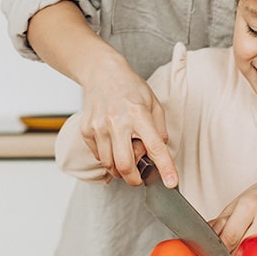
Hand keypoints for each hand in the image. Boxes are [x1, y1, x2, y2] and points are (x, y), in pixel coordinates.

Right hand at [76, 54, 176, 186]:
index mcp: (138, 114)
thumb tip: (160, 149)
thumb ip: (159, 128)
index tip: (171, 182)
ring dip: (119, 168)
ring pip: (109, 164)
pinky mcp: (86, 130)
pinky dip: (107, 157)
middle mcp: (117, 122)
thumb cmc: (129, 86)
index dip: (165, 167)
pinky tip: (112, 143)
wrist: (101, 72)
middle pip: (125, 165)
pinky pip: (98, 156)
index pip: (155, 146)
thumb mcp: (153, 102)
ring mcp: (98, 127)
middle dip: (134, 179)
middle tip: (139, 177)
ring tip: (125, 151)